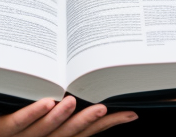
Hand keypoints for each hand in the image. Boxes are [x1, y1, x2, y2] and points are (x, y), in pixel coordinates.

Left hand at [0, 96, 136, 136]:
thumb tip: (92, 76)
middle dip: (86, 122)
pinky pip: (17, 123)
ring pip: (43, 130)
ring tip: (72, 102)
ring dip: (59, 117)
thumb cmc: (16, 116)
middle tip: (103, 108)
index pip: (84, 131)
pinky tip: (44, 102)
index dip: (107, 124)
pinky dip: (31, 114)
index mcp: (54, 133)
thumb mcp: (45, 107)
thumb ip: (65, 97)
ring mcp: (21, 136)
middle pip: (67, 134)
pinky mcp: (2, 129)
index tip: (130, 113)